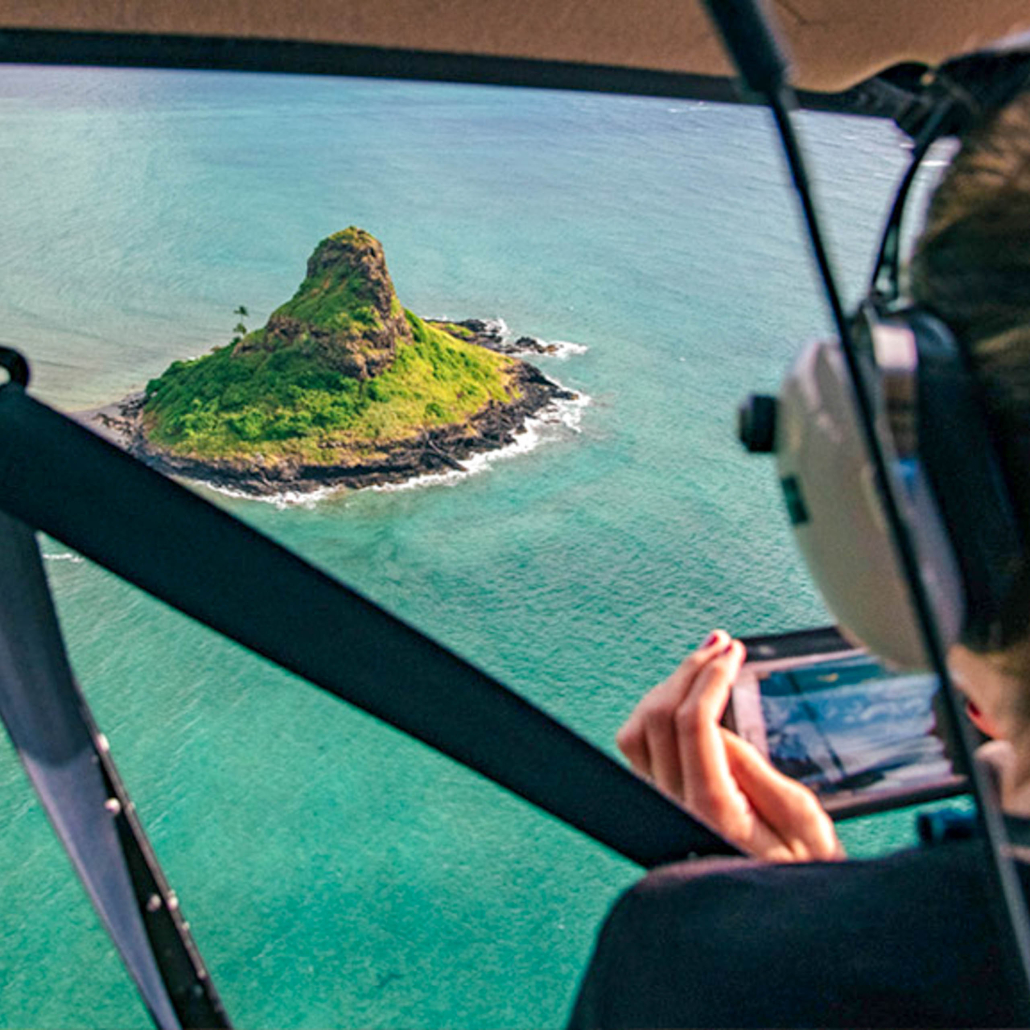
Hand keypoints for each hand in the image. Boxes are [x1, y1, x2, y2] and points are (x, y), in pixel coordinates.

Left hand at [616, 630, 842, 861]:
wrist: (777, 923)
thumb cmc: (800, 879)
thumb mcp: (802, 822)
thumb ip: (755, 771)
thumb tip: (717, 724)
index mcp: (713, 812)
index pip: (692, 723)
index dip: (709, 677)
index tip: (733, 654)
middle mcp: (674, 809)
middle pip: (657, 717)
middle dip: (689, 671)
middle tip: (720, 646)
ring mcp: (658, 808)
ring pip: (636, 730)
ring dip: (668, 687)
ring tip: (703, 664)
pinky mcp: (655, 807)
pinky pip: (638, 749)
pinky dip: (656, 711)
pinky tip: (684, 698)